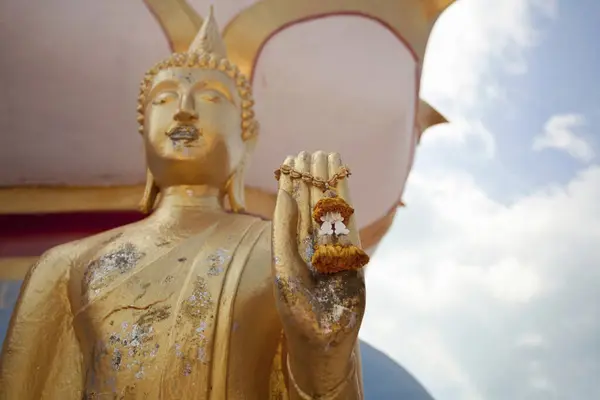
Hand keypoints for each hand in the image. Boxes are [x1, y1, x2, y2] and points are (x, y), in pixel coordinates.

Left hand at [272, 151, 365, 390]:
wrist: (323, 341)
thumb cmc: (297, 313)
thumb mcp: (284, 270)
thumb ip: (283, 232)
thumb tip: (284, 195)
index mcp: (290, 247)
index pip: (291, 208)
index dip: (292, 183)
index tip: (291, 159)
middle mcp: (311, 245)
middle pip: (311, 203)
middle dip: (311, 177)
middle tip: (311, 150)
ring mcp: (332, 249)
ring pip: (329, 209)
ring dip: (328, 183)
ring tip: (328, 157)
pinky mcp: (352, 256)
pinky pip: (348, 222)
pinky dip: (347, 200)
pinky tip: (343, 182)